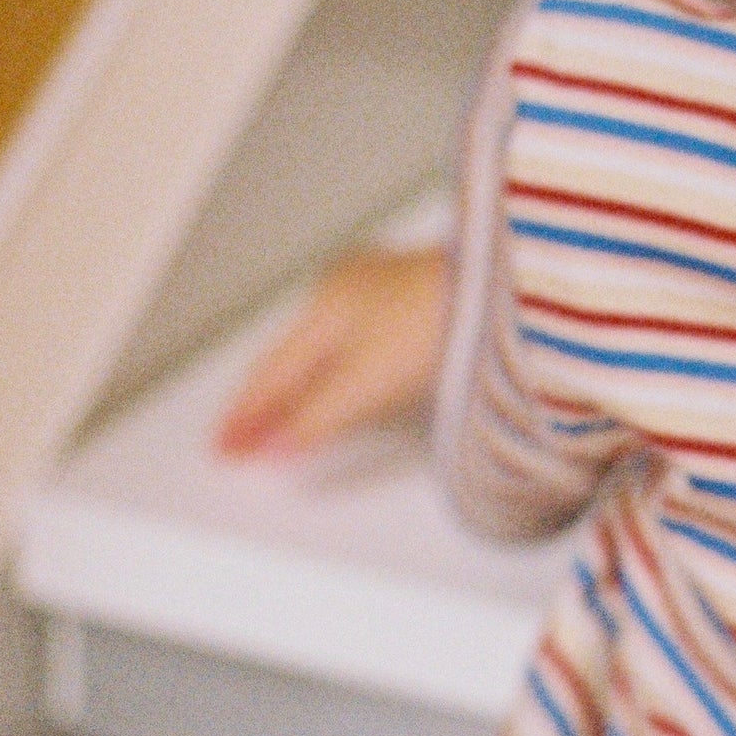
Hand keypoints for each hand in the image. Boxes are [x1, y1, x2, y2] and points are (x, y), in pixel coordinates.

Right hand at [216, 245, 450, 459]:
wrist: (513, 294)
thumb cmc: (443, 321)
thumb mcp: (366, 381)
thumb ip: (316, 417)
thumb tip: (274, 447)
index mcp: (325, 303)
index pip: (271, 372)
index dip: (246, 415)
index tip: (223, 448)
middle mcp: (349, 287)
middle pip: (294, 359)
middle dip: (266, 403)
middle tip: (238, 441)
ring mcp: (387, 288)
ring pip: (326, 350)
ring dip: (301, 391)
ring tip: (277, 425)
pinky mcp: (423, 299)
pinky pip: (358, 343)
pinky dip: (338, 375)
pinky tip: (340, 389)